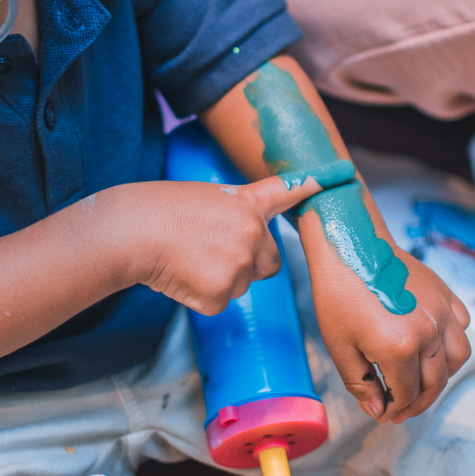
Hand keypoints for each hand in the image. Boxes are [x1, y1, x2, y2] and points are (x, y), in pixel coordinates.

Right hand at [122, 170, 345, 315]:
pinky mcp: (221, 294)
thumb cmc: (157, 211)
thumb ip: (231, 217)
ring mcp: (238, 265)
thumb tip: (239, 245)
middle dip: (248, 263)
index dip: (316, 183)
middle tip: (208, 251)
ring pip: (242, 284)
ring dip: (219, 279)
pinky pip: (218, 302)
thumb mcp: (203, 200)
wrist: (131, 231)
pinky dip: (199, 295)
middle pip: (269, 262)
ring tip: (186, 258)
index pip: (287, 192)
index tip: (343, 173)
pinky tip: (180, 275)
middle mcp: (251, 233)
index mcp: (245, 203)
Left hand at [300, 205, 471, 422]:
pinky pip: (461, 329)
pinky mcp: (446, 295)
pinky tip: (432, 348)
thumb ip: (361, 383)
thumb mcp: (339, 344)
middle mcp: (428, 332)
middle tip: (400, 408)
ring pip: (457, 359)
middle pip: (434, 383)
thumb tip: (378, 410)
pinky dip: (452, 345)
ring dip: (440, 378)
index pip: (406, 393)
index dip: (395, 409)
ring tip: (419, 382)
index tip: (384, 413)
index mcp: (399, 347)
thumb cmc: (339, 292)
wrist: (351, 245)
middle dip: (417, 402)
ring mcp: (442, 312)